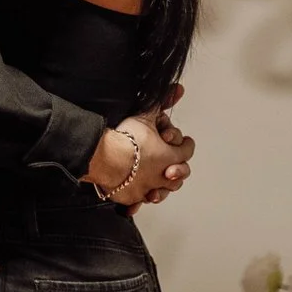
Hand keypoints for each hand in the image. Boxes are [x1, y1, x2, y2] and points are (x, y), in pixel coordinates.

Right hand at [130, 84, 194, 207]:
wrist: (104, 157)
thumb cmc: (127, 139)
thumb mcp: (146, 115)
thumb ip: (163, 102)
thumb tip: (179, 89)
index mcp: (170, 156)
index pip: (187, 151)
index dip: (186, 145)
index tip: (184, 143)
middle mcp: (162, 175)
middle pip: (179, 176)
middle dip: (177, 169)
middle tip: (172, 166)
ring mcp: (147, 188)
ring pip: (163, 192)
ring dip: (162, 188)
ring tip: (157, 183)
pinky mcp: (131, 197)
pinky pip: (139, 202)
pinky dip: (139, 200)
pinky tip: (138, 199)